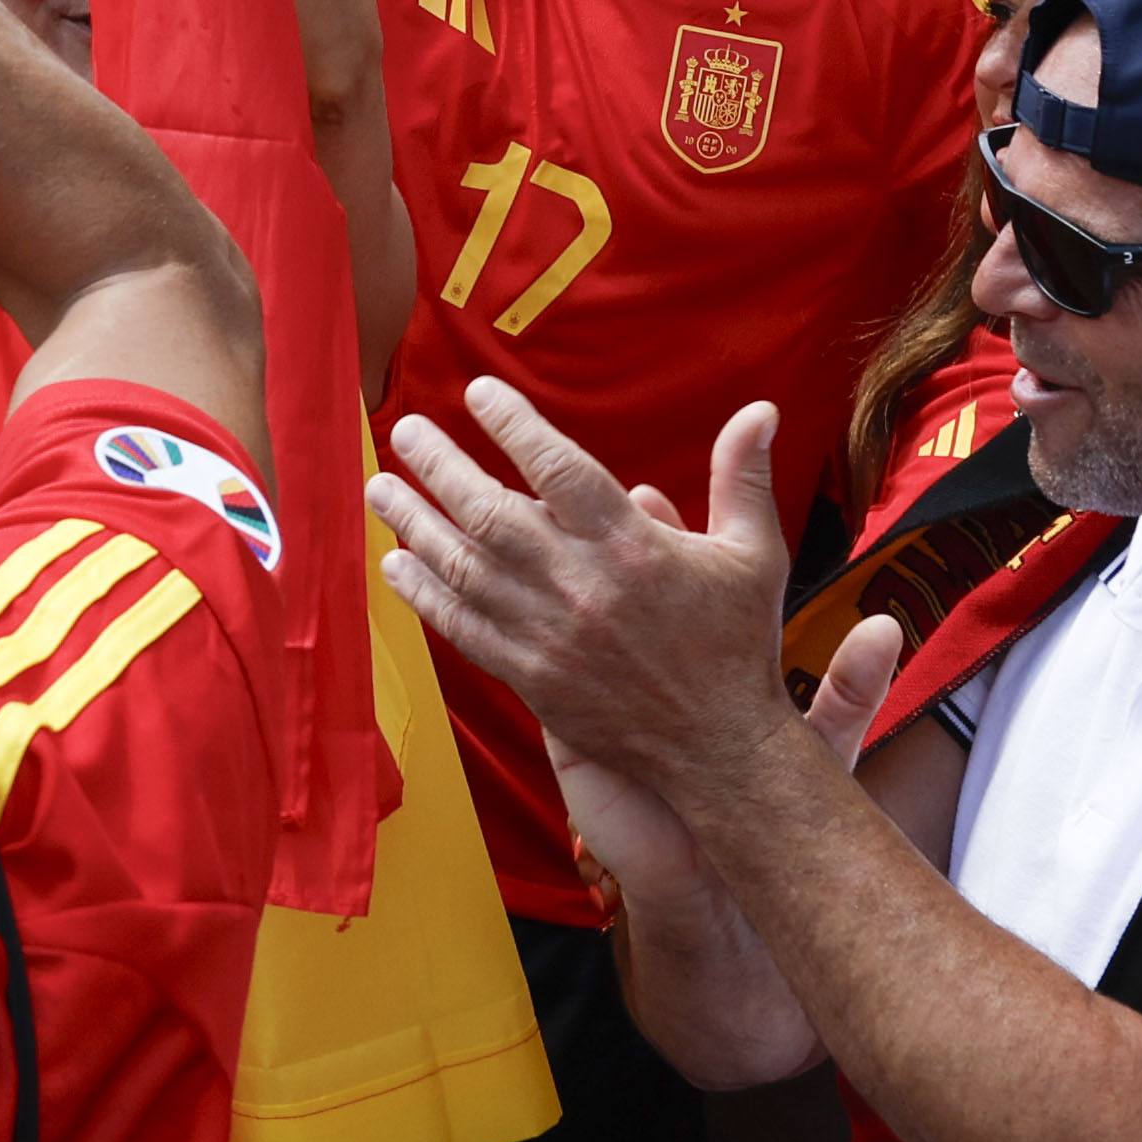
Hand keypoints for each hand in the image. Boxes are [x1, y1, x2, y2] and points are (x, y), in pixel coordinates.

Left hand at [369, 384, 832, 802]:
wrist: (719, 748)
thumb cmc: (737, 645)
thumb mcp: (754, 553)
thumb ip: (744, 477)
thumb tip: (761, 408)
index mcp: (631, 546)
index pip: (559, 469)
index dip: (514, 425)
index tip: (477, 393)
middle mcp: (581, 585)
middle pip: (493, 512)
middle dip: (441, 467)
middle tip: (405, 431)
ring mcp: (548, 634)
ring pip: (465, 568)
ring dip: (416, 524)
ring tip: (380, 489)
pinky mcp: (530, 676)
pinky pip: (463, 628)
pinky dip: (425, 595)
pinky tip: (396, 566)